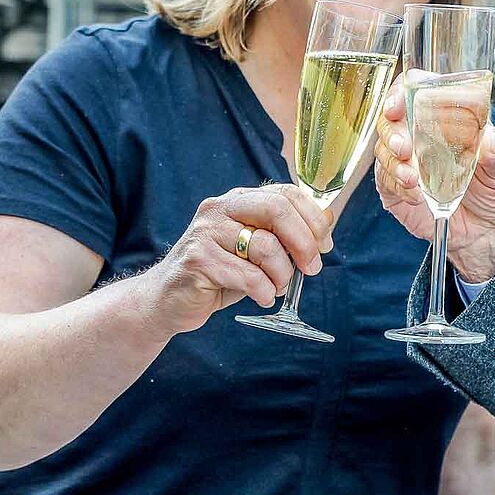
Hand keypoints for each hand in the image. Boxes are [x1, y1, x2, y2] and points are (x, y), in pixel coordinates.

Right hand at [134, 183, 333, 335]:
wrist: (166, 301)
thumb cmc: (220, 273)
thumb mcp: (256, 251)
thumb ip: (286, 235)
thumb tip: (328, 222)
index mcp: (239, 200)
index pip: (285, 193)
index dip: (313, 218)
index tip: (325, 245)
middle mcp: (220, 208)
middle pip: (277, 210)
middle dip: (304, 242)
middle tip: (312, 267)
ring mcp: (205, 232)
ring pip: (266, 247)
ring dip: (281, 274)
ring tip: (276, 287)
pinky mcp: (197, 260)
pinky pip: (248, 276)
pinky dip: (263, 291)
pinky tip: (261, 296)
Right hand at [374, 80, 494, 282]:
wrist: (490, 230)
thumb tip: (489, 139)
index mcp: (444, 117)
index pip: (415, 90)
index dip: (402, 91)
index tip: (399, 104)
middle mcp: (420, 134)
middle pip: (390, 119)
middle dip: (392, 130)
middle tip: (404, 147)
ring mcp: (406, 161)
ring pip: (383, 149)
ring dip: (393, 162)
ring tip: (413, 178)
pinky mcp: (397, 188)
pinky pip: (385, 181)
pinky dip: (397, 186)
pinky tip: (416, 195)